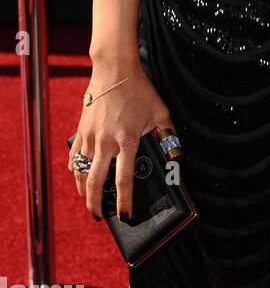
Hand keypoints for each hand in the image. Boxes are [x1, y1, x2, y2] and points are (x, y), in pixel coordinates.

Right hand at [68, 64, 176, 221]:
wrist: (114, 70)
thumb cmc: (140, 90)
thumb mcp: (161, 113)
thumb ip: (168, 135)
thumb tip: (177, 155)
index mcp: (127, 140)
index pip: (124, 179)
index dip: (124, 201)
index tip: (125, 216)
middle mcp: (106, 142)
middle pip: (95, 182)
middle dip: (95, 204)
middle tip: (99, 216)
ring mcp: (90, 137)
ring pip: (80, 173)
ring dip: (83, 191)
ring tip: (88, 201)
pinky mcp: (81, 131)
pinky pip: (73, 157)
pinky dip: (74, 171)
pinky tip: (78, 177)